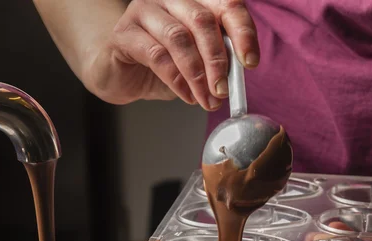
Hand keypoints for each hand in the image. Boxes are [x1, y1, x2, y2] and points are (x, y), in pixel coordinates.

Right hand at [83, 0, 258, 108]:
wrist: (120, 74)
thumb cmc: (163, 65)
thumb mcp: (199, 63)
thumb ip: (218, 61)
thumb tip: (238, 75)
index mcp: (195, 0)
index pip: (227, 5)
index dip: (243, 32)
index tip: (251, 62)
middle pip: (202, 20)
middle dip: (217, 60)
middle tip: (223, 90)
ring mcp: (144, 10)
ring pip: (179, 38)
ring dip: (197, 74)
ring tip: (206, 99)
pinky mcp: (124, 32)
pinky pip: (156, 55)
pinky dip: (177, 80)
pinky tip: (186, 95)